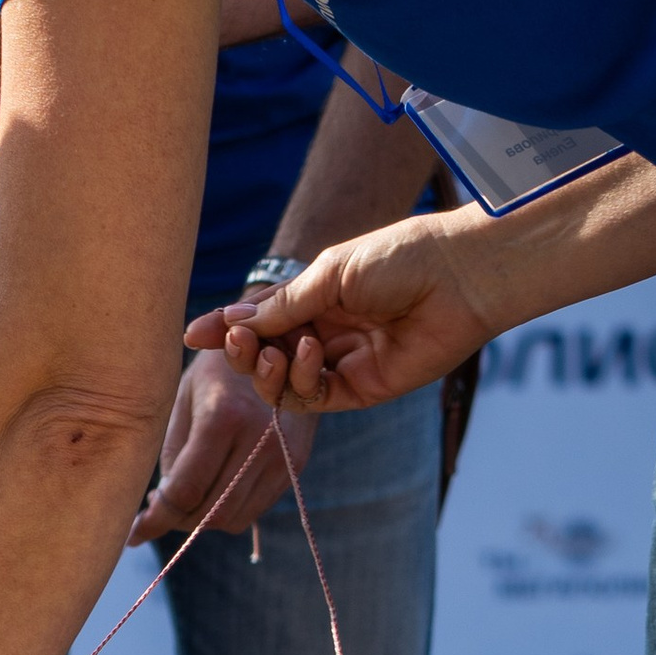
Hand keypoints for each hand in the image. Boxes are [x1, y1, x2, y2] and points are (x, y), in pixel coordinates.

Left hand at [130, 347, 310, 540]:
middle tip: (155, 514)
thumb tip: (160, 509)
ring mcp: (282, 456)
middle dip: (176, 522)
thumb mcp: (181, 400)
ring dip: (199, 520)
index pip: (185, 492)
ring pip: (230, 520)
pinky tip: (208, 493)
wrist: (281, 345)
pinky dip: (224, 512)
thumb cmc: (216, 370)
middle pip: (208, 513)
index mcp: (223, 417)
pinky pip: (251, 511)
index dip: (155, 520)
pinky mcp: (294, 466)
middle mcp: (259, 441)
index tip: (134, 533)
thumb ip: (171, 457)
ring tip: (181, 501)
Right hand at [187, 213, 500, 416]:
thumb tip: (230, 326)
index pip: (260, 321)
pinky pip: (315, 398)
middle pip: (265, 357)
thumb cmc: (402, 257)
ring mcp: (342, 362)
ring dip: (268, 371)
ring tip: (272, 351)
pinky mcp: (362, 389)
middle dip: (244, 354)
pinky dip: (301, 382)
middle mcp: (326, 331)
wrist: (461, 275)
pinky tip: (309, 354)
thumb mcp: (329, 274)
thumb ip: (282, 307)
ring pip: (283, 384)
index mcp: (317, 296)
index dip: (227, 330)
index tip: (194, 336)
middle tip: (237, 344)